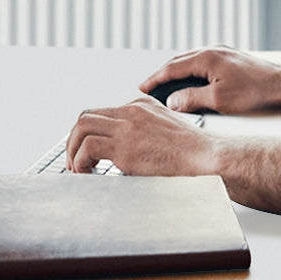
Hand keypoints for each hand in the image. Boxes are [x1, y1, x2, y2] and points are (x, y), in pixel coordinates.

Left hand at [67, 96, 219, 175]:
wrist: (207, 158)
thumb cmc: (193, 152)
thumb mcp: (166, 130)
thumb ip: (146, 131)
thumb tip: (128, 152)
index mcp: (141, 104)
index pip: (102, 112)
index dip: (88, 133)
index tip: (86, 151)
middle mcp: (131, 110)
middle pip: (86, 116)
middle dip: (74, 139)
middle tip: (75, 161)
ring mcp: (127, 125)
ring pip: (81, 127)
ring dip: (73, 150)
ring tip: (78, 170)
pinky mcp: (125, 146)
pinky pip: (88, 148)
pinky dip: (81, 162)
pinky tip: (88, 175)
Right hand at [138, 47, 280, 113]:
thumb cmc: (255, 91)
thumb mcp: (219, 100)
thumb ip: (192, 99)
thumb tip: (173, 102)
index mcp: (206, 58)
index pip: (171, 68)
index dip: (154, 79)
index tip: (142, 88)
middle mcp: (212, 51)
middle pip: (178, 61)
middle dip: (161, 75)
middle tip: (149, 87)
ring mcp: (221, 53)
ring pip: (190, 61)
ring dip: (176, 72)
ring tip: (165, 86)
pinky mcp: (229, 59)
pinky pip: (201, 62)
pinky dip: (189, 71)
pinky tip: (190, 82)